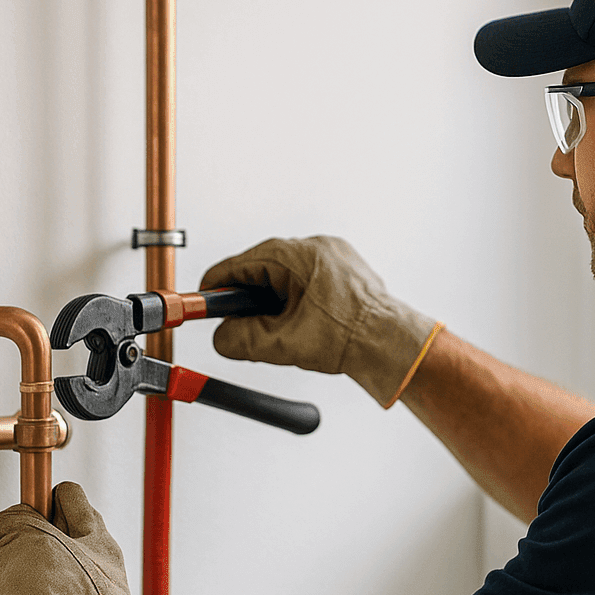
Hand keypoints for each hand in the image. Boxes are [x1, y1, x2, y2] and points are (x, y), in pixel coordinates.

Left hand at [0, 481, 183, 594]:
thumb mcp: (101, 539)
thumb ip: (77, 508)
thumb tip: (61, 490)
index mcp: (25, 539)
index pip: (3, 524)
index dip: (27, 532)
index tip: (44, 544)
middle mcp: (0, 571)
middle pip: (1, 566)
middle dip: (26, 574)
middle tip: (61, 588)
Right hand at [199, 236, 443, 407]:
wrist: (392, 346)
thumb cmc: (352, 338)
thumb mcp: (282, 343)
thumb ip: (240, 339)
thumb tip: (221, 338)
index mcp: (295, 255)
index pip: (239, 265)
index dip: (216, 288)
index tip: (202, 302)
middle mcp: (314, 248)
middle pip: (262, 271)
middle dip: (250, 301)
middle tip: (243, 328)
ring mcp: (332, 256)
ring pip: (285, 278)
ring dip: (275, 303)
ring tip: (283, 331)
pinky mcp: (344, 270)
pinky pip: (307, 280)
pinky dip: (297, 301)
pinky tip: (303, 325)